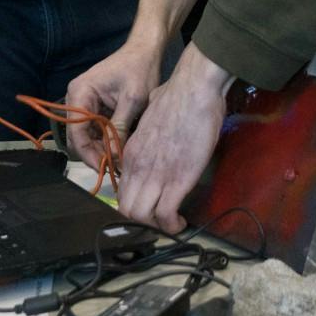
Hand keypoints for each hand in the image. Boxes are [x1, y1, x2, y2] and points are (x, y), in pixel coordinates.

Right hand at [64, 39, 163, 167]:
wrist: (145, 50)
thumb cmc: (140, 70)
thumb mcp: (133, 100)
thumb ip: (120, 127)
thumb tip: (114, 157)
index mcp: (80, 93)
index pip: (77, 132)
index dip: (89, 154)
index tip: (106, 169)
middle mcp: (76, 98)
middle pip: (79, 137)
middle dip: (95, 153)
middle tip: (116, 168)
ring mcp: (84, 103)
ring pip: (87, 136)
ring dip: (101, 149)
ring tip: (120, 161)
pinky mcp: (94, 106)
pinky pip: (95, 129)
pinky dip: (106, 140)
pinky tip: (120, 149)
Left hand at [116, 44, 231, 231]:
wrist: (193, 90)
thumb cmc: (176, 96)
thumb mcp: (151, 114)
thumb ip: (149, 126)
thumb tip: (157, 120)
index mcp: (132, 152)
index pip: (122, 190)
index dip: (136, 202)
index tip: (151, 204)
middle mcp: (138, 167)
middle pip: (127, 210)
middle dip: (144, 220)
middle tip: (161, 218)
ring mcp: (156, 175)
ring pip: (142, 216)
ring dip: (157, 225)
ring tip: (172, 223)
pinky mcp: (178, 180)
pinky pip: (166, 215)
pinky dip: (172, 225)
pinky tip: (180, 222)